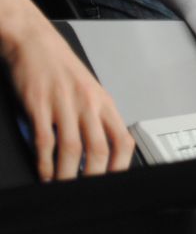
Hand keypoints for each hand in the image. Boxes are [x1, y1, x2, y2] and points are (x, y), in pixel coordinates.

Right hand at [3, 15, 133, 180]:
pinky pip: (46, 141)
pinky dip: (45, 162)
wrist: (34, 42)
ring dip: (68, 175)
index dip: (121, 166)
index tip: (113, 181)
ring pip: (73, 149)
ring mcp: (64, 105)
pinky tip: (45, 172)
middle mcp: (88, 104)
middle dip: (95, 177)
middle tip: (86, 191)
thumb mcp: (87, 91)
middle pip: (100, 149)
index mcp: (103, 102)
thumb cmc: (61, 68)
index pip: (123, 140)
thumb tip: (98, 152)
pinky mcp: (40, 106)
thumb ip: (94, 119)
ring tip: (63, 186)